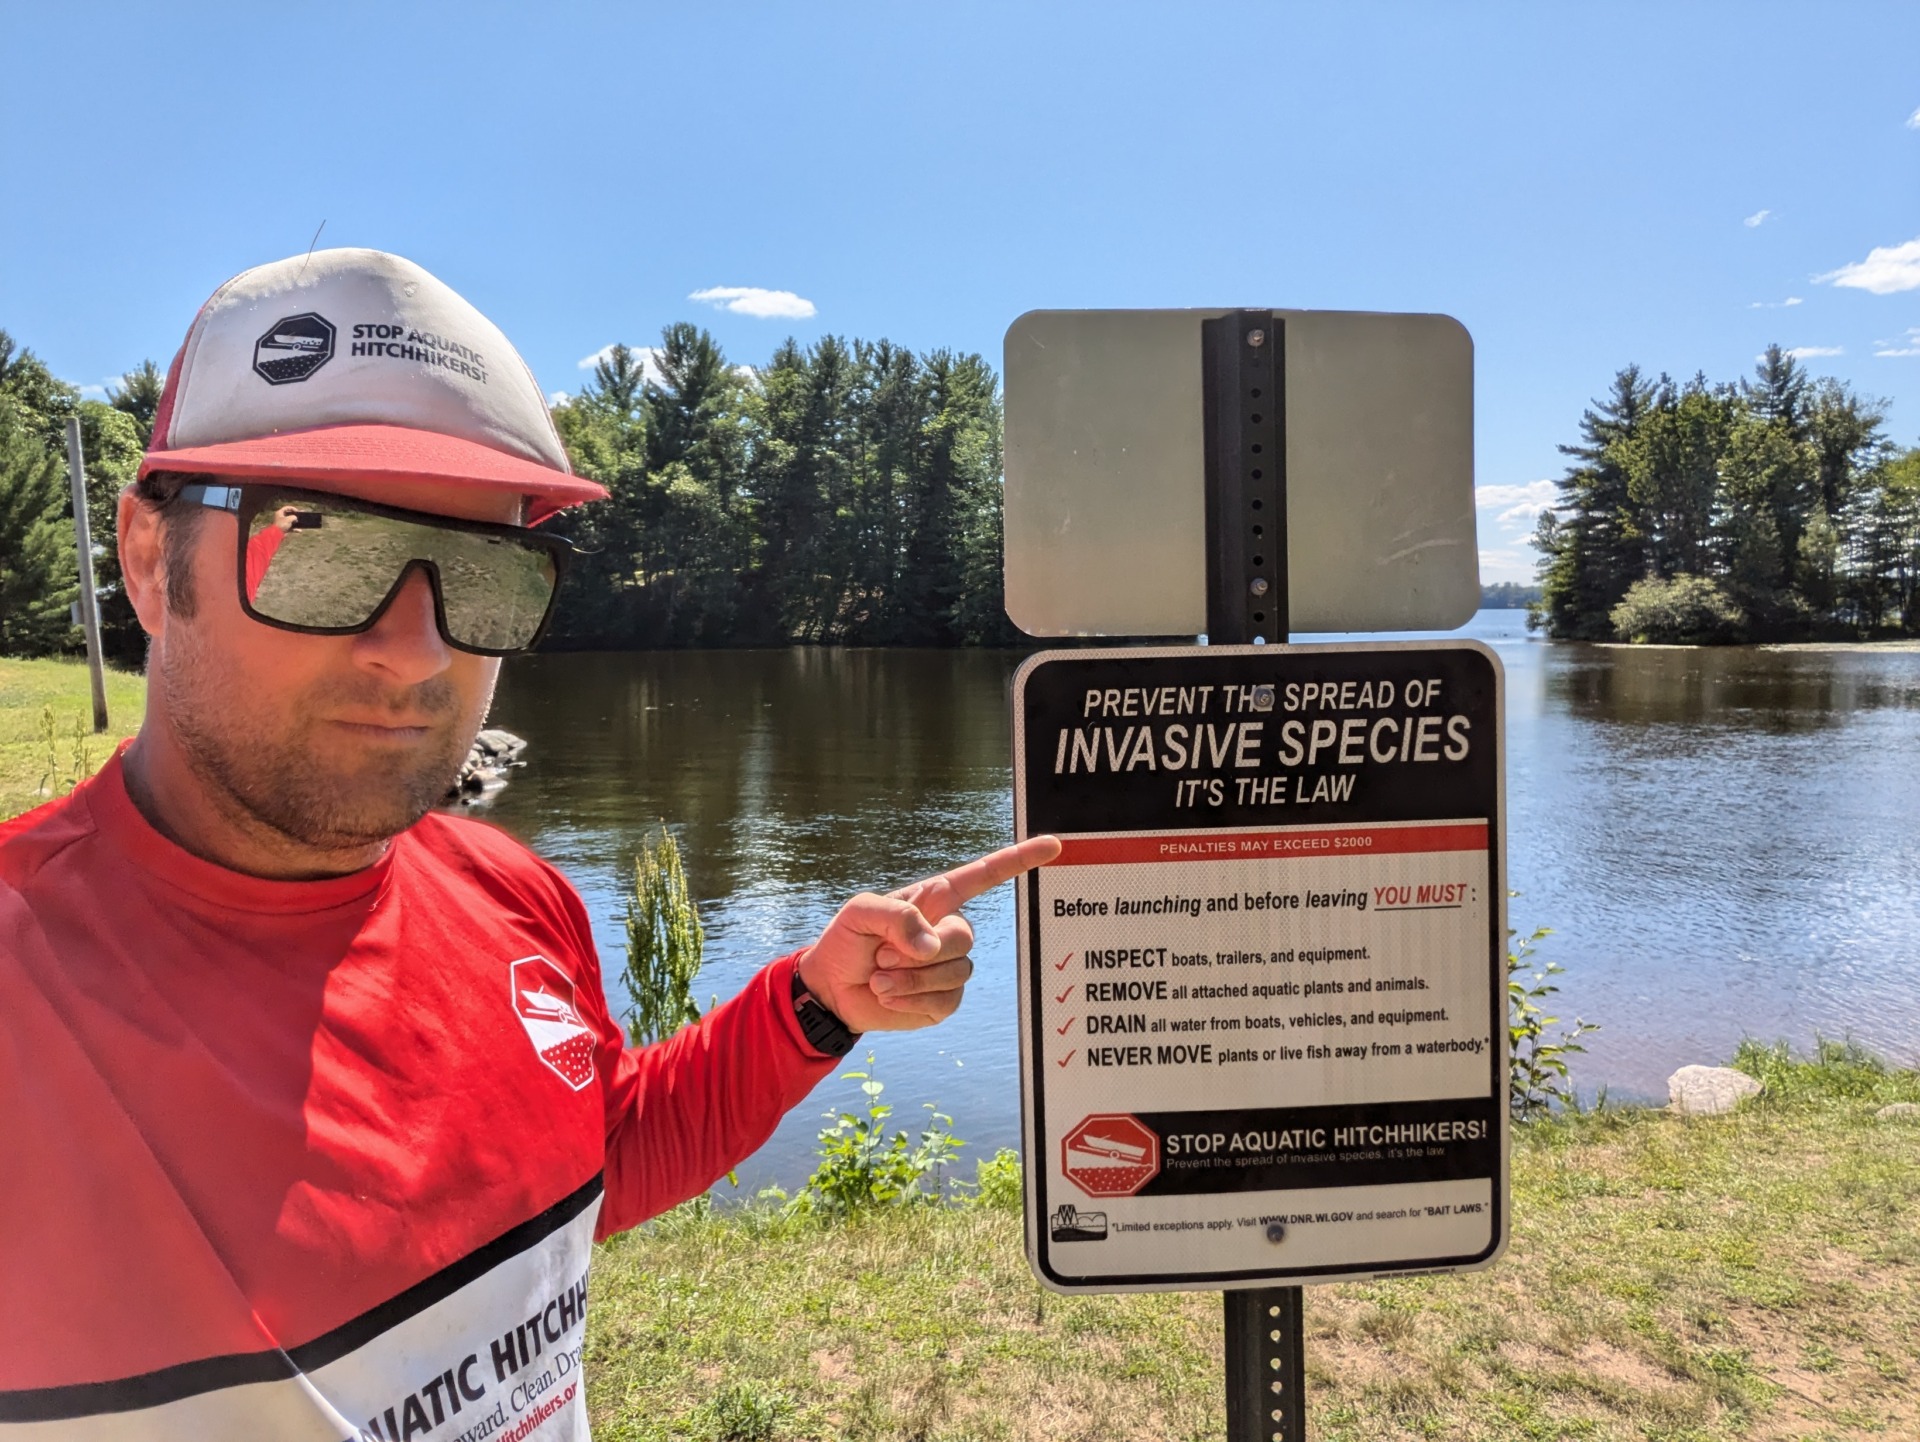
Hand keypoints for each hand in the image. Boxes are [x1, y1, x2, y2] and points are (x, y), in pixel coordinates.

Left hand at [795, 836, 1061, 1033]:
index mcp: (934, 900)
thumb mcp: (860, 912)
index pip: (984, 876)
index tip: (1054, 845)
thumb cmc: (845, 941)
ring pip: (955, 972)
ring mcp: (949, 968)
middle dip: (917, 952)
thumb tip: (932, 946)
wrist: (831, 988)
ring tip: (879, 977)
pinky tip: (888, 995)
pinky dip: (911, 1000)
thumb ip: (896, 916)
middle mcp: (947, 931)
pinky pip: (945, 1001)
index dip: (1019, 860)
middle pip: (962, 937)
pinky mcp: (944, 1001)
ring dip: (909, 979)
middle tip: (881, 956)